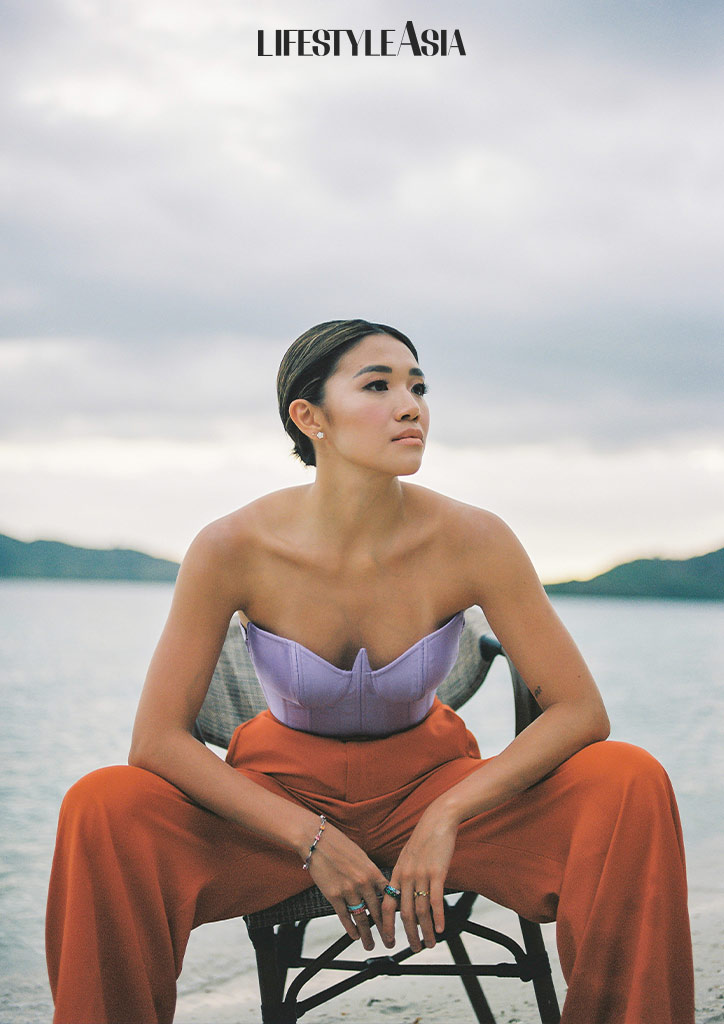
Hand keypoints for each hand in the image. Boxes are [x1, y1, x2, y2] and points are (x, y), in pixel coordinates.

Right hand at [305, 822, 393, 951]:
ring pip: (362, 918)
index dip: (395, 911)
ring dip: (367, 935)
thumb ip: (371, 874)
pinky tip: (355, 936)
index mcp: (373, 872)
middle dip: (385, 930)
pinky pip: (345, 916)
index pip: (389, 896)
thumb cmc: (340, 846)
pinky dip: (350, 929)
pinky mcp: (333, 896)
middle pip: (378, 912)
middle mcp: (363, 883)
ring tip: (371, 945)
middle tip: (390, 942)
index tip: (400, 923)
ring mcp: (348, 890)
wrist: (317, 840)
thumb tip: (378, 889)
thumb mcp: (362, 857)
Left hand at [381, 807, 458, 951]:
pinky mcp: (437, 872)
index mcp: (396, 873)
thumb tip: (403, 897)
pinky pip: (436, 900)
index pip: (386, 905)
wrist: (437, 820)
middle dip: (409, 934)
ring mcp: (421, 874)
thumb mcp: (407, 857)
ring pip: (420, 910)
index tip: (389, 940)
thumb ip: (403, 876)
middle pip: (404, 913)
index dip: (386, 925)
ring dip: (426, 931)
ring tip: (431, 943)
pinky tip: (442, 928)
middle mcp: (406, 876)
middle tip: (414, 949)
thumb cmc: (424, 839)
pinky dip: (438, 917)